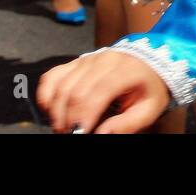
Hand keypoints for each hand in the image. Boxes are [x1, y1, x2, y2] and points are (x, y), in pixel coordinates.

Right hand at [38, 51, 171, 133]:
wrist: (148, 62)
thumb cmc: (148, 87)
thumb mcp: (149, 109)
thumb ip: (127, 124)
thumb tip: (101, 135)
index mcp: (125, 70)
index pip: (97, 92)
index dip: (83, 116)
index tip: (79, 133)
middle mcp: (103, 61)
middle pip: (75, 92)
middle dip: (68, 119)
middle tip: (70, 134)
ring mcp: (87, 59)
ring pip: (60, 85)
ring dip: (56, 111)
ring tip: (63, 126)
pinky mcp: (75, 62)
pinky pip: (52, 76)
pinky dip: (46, 95)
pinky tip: (53, 109)